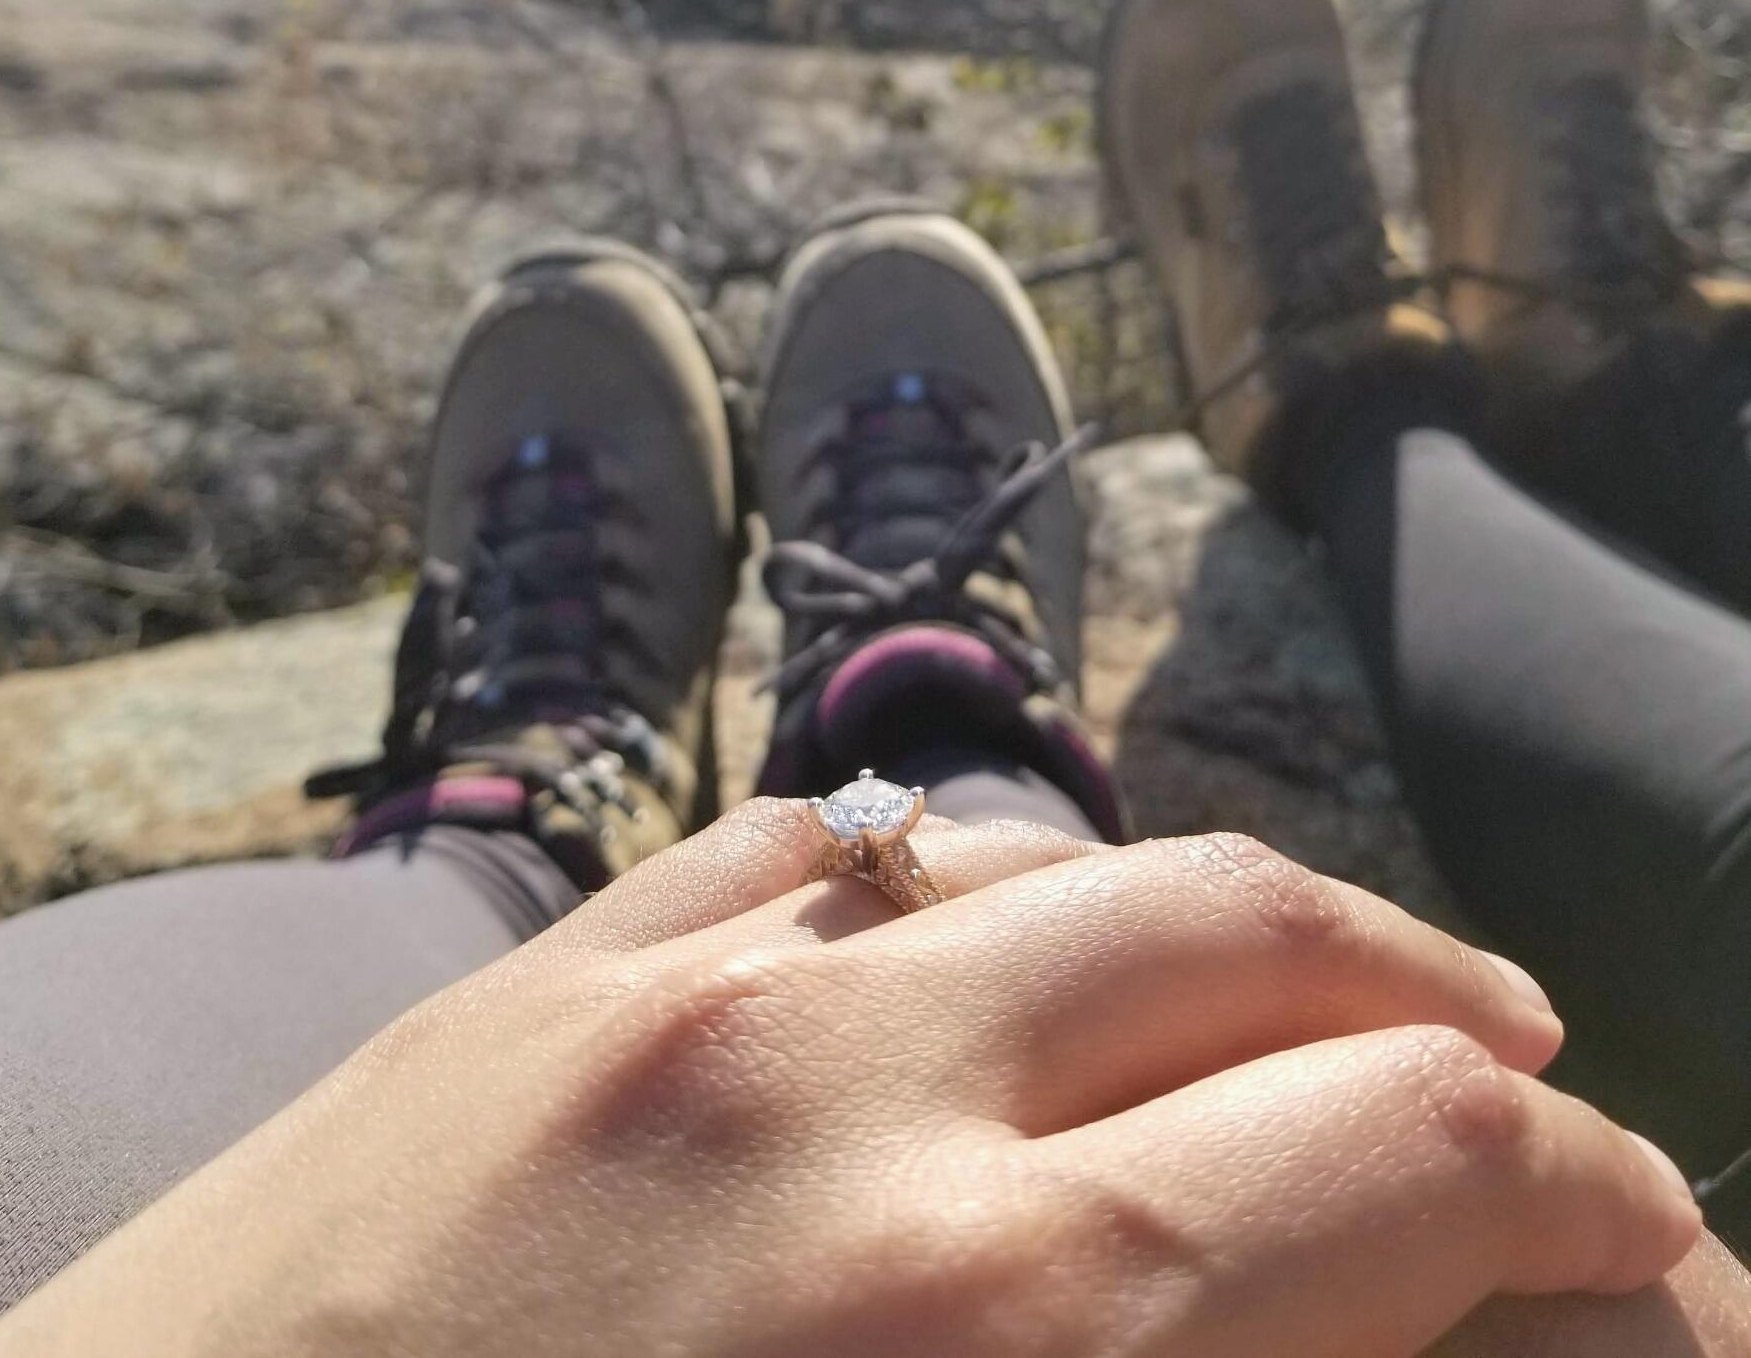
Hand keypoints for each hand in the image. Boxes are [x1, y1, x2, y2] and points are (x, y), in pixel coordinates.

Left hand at [0, 806, 1700, 1357]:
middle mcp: (867, 1100)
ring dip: (1245, 928)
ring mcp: (676, 992)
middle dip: (1470, 1043)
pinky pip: (820, 856)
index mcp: (1008, 1336)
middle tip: (1559, 1122)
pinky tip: (1009, 940)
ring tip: (1337, 999)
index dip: (1590, 1210)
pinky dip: (969, 888)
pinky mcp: (529, 978)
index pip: (1412, 1173)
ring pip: (1066, 858)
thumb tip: (1327, 1335)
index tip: (1665, 1266)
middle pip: (1280, 959)